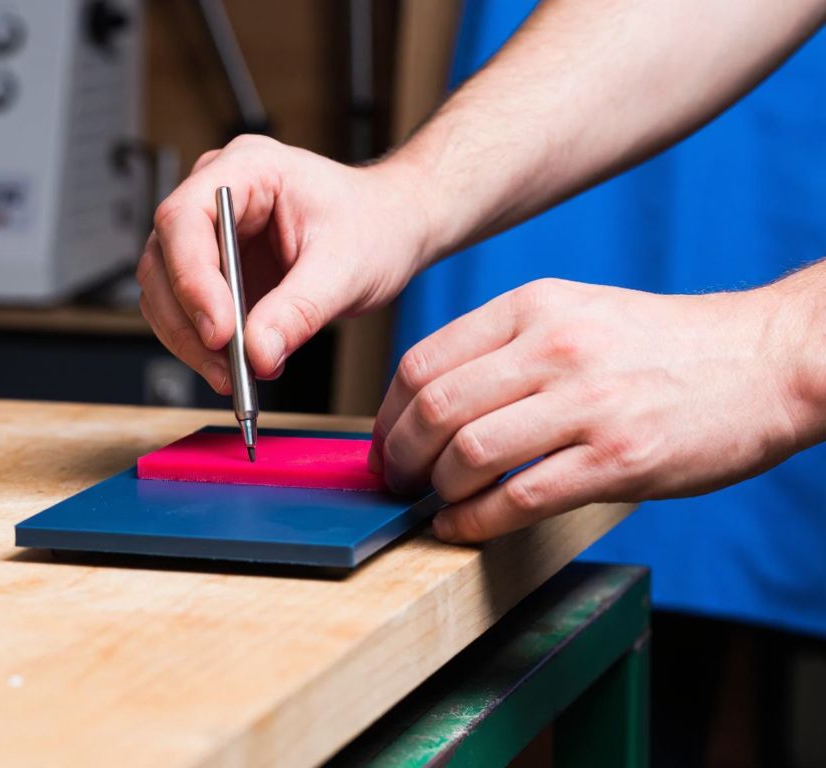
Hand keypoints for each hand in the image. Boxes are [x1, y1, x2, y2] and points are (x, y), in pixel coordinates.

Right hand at [136, 135, 430, 392]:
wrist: (392, 228)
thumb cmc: (375, 224)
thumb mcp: (347, 268)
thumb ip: (299, 311)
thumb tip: (257, 354)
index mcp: (246, 168)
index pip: (185, 218)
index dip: (191, 278)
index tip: (219, 330)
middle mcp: (214, 193)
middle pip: (164, 258)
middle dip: (188, 319)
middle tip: (227, 365)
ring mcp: (209, 233)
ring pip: (163, 289)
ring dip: (189, 339)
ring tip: (234, 374)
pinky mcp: (212, 269)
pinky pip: (183, 309)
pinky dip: (199, 344)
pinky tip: (233, 365)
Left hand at [371, 277, 818, 542]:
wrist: (768, 361)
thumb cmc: (665, 347)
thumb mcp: (576, 313)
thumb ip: (506, 346)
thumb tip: (431, 398)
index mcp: (533, 306)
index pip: (423, 361)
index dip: (388, 413)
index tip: (385, 442)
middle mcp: (554, 346)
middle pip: (434, 407)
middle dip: (401, 455)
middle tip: (398, 480)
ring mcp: (588, 402)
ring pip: (469, 452)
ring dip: (439, 489)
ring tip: (438, 501)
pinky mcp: (620, 458)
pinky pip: (519, 497)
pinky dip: (475, 520)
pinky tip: (464, 527)